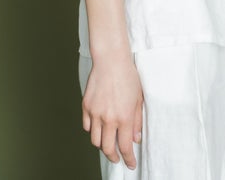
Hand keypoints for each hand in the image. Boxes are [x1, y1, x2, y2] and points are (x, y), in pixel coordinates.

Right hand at [82, 51, 143, 169]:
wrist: (111, 60)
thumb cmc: (127, 76)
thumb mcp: (138, 99)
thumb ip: (137, 121)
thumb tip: (136, 139)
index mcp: (124, 117)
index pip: (125, 147)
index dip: (128, 159)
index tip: (131, 164)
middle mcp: (108, 118)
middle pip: (107, 149)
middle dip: (114, 156)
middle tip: (117, 157)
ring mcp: (95, 113)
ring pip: (95, 140)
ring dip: (102, 145)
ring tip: (108, 142)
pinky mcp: (86, 106)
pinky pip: (87, 126)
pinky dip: (93, 130)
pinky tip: (99, 127)